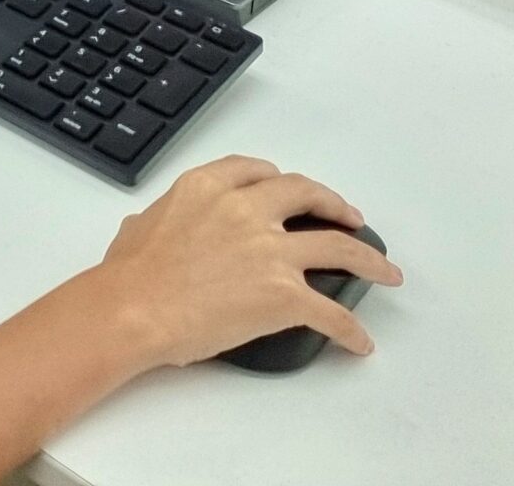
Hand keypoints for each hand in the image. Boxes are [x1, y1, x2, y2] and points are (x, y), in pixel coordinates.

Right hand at [94, 155, 398, 368]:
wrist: (132, 309)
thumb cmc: (128, 275)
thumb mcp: (141, 224)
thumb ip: (164, 216)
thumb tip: (160, 227)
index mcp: (207, 187)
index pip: (256, 171)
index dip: (280, 180)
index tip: (290, 188)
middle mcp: (246, 210)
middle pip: (307, 195)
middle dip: (334, 205)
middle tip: (349, 218)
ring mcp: (271, 251)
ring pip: (340, 246)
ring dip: (369, 259)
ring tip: (385, 270)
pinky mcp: (286, 296)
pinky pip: (333, 314)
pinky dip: (351, 330)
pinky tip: (359, 342)